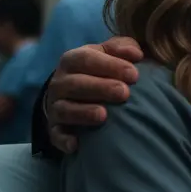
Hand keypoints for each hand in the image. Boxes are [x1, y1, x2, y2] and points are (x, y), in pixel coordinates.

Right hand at [46, 37, 143, 153]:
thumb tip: (136, 54)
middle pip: (75, 84)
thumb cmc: (100, 69)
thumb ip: (122, 47)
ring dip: (82, 113)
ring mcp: (55, 106)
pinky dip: (64, 139)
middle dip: (100, 88)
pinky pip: (56, 135)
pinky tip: (77, 144)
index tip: (134, 74)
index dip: (110, 65)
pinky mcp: (55, 128)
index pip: (86, 59)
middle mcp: (60, 82)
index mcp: (73, 60)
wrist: (74, 92)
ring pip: (64, 109)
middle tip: (124, 93)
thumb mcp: (109, 53)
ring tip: (104, 115)